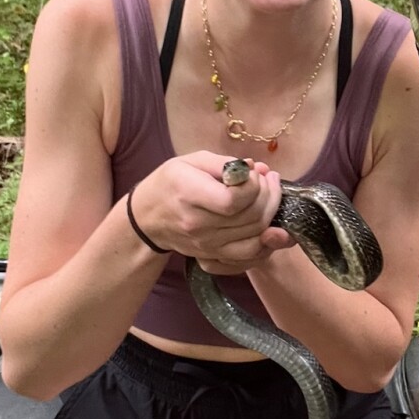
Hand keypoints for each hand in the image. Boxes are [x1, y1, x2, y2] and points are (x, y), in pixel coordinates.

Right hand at [129, 154, 292, 262]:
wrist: (147, 217)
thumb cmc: (171, 182)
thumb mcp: (192, 160)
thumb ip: (226, 163)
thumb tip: (257, 169)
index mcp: (190, 195)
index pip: (235, 200)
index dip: (255, 185)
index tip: (256, 173)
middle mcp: (198, 225)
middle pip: (250, 219)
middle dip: (270, 195)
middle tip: (269, 179)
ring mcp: (206, 246)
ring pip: (255, 239)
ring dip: (271, 216)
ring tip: (270, 196)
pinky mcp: (212, 257)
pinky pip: (248, 257)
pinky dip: (265, 243)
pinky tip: (269, 224)